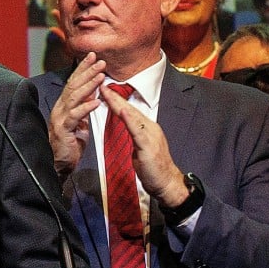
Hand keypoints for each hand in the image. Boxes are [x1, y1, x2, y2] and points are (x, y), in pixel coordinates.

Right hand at [48, 52, 104, 177]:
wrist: (58, 164)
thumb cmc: (69, 143)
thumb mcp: (79, 121)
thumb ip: (83, 106)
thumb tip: (93, 92)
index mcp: (64, 105)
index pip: (74, 82)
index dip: (83, 69)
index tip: (93, 57)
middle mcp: (60, 108)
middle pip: (73, 85)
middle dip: (87, 72)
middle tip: (99, 61)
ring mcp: (60, 118)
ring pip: (74, 97)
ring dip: (88, 85)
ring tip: (100, 76)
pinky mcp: (63, 129)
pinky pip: (75, 116)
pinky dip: (86, 107)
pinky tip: (96, 101)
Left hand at [100, 84, 188, 207]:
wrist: (167, 183)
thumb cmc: (152, 168)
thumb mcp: (139, 148)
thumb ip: (133, 136)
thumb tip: (124, 128)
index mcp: (147, 128)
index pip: (129, 111)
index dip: (116, 100)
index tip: (104, 90)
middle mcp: (150, 128)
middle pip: (130, 109)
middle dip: (115, 96)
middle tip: (102, 84)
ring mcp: (151, 136)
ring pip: (133, 116)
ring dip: (119, 103)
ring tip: (108, 92)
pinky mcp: (149, 146)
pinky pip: (138, 131)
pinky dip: (130, 120)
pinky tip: (122, 111)